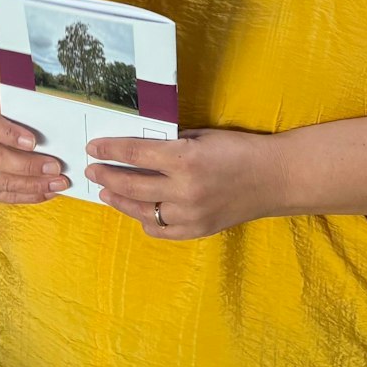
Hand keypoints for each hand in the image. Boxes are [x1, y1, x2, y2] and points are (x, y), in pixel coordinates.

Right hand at [0, 99, 68, 203]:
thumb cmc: (9, 116)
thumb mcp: (15, 106)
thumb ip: (29, 116)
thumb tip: (57, 132)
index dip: (11, 134)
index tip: (33, 142)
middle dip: (28, 165)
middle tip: (55, 167)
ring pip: (2, 181)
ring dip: (33, 184)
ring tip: (57, 183)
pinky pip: (5, 196)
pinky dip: (29, 195)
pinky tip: (48, 191)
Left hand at [86, 128, 279, 239]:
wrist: (274, 178)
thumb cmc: (239, 150)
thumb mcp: (202, 136)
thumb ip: (171, 144)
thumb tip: (139, 148)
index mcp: (184, 159)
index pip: (135, 154)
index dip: (109, 150)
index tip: (93, 147)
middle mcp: (184, 190)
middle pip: (131, 185)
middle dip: (107, 176)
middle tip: (92, 170)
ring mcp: (190, 214)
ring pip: (142, 211)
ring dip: (120, 200)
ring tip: (107, 191)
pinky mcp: (198, 230)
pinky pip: (161, 230)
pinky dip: (146, 222)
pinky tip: (138, 213)